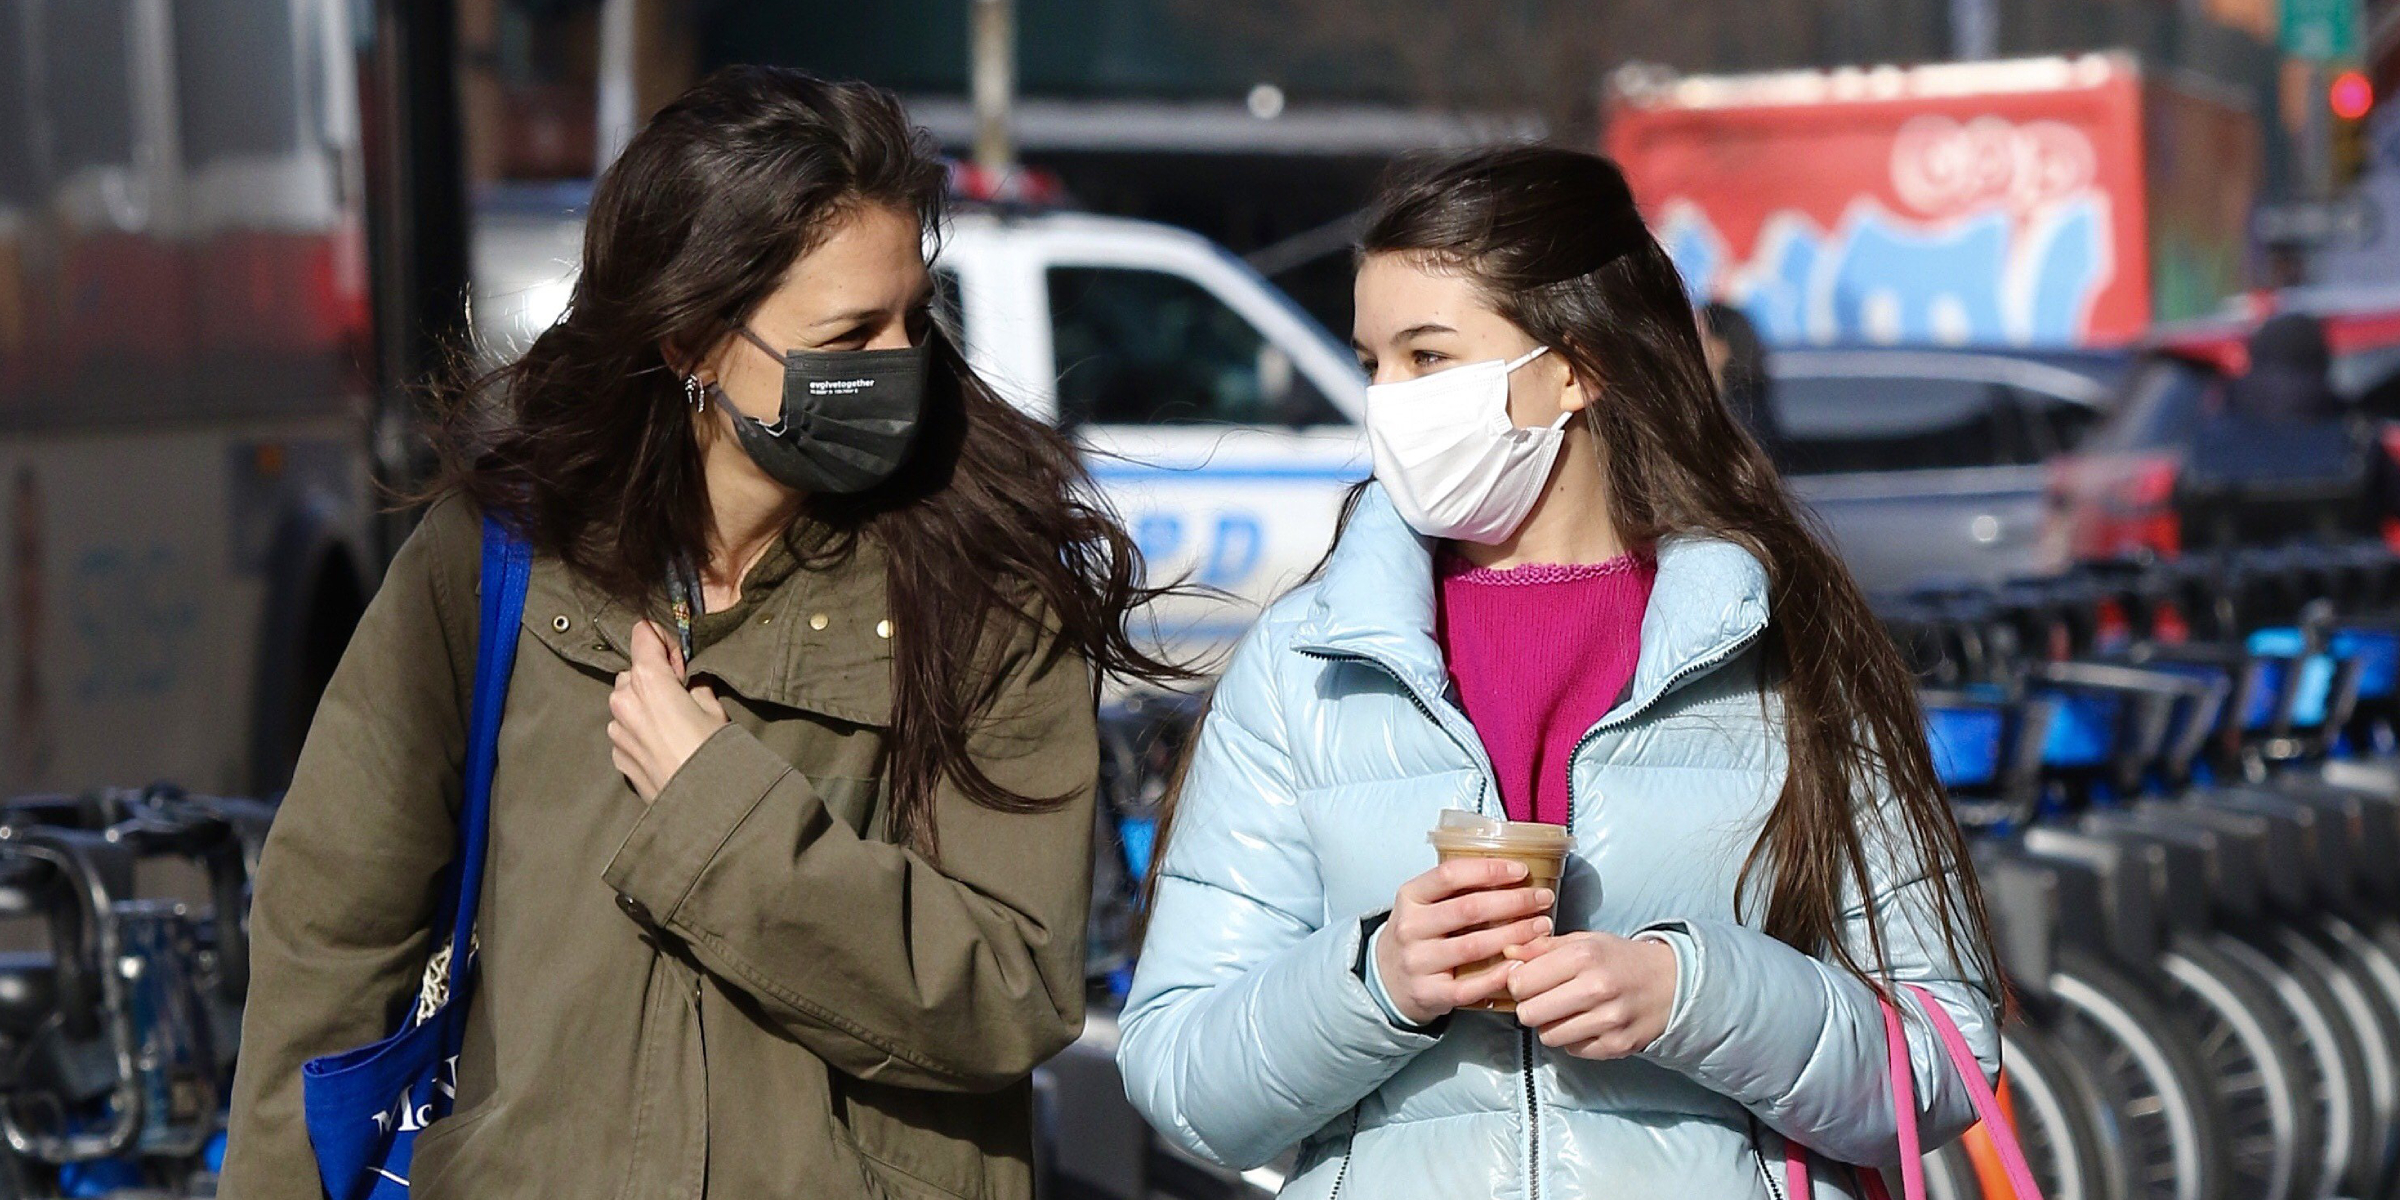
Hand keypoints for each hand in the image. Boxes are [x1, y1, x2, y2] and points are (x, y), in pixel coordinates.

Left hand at [608, 620, 728, 801]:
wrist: (702, 806)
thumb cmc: (714, 752)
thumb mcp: (715, 710)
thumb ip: (696, 687)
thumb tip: (689, 682)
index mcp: (648, 680)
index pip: (641, 635)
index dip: (661, 640)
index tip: (678, 657)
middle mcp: (623, 701)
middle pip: (632, 672)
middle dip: (652, 678)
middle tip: (680, 694)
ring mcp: (616, 731)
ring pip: (625, 703)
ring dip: (643, 706)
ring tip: (672, 726)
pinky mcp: (617, 756)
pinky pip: (625, 732)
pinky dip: (639, 732)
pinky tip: (663, 747)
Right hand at [1372, 858, 1555, 1025]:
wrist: (1388, 979)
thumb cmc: (1418, 935)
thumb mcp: (1423, 904)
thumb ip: (1456, 890)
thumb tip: (1511, 873)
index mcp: (1410, 897)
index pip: (1450, 875)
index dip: (1489, 870)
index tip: (1521, 871)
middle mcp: (1410, 928)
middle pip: (1468, 909)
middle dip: (1513, 902)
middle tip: (1542, 899)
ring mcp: (1418, 962)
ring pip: (1473, 946)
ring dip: (1514, 935)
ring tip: (1540, 927)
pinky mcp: (1429, 993)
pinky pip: (1470, 986)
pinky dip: (1499, 975)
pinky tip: (1520, 964)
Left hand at [1502, 931, 1677, 1058]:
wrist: (1672, 983)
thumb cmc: (1620, 960)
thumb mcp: (1584, 941)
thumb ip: (1541, 947)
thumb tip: (1506, 952)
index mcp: (1583, 956)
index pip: (1521, 982)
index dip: (1518, 983)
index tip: (1527, 981)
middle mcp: (1596, 989)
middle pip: (1529, 1014)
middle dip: (1530, 1007)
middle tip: (1543, 999)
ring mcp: (1608, 1021)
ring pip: (1548, 1036)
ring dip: (1551, 1025)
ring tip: (1567, 1011)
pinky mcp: (1616, 1046)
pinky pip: (1573, 1050)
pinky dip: (1574, 1039)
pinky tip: (1587, 1023)